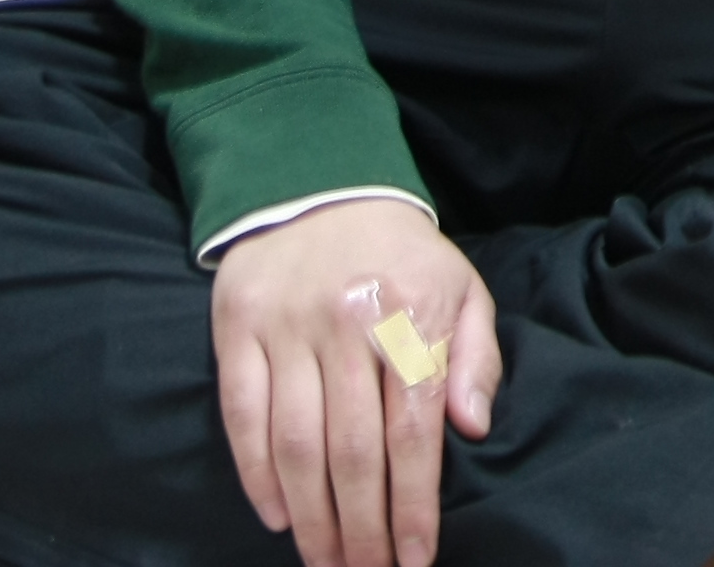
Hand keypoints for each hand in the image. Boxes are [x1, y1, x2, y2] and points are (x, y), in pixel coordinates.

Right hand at [210, 197, 500, 566]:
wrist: (320, 184)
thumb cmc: (403, 256)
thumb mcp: (463, 288)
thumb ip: (476, 359)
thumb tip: (472, 428)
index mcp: (411, 313)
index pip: (412, 432)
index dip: (413, 505)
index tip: (415, 560)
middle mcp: (347, 321)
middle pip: (352, 451)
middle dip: (362, 529)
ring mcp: (287, 325)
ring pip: (296, 444)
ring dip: (311, 518)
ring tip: (326, 562)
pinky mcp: (237, 327)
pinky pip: (242, 415)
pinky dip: (256, 475)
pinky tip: (277, 517)